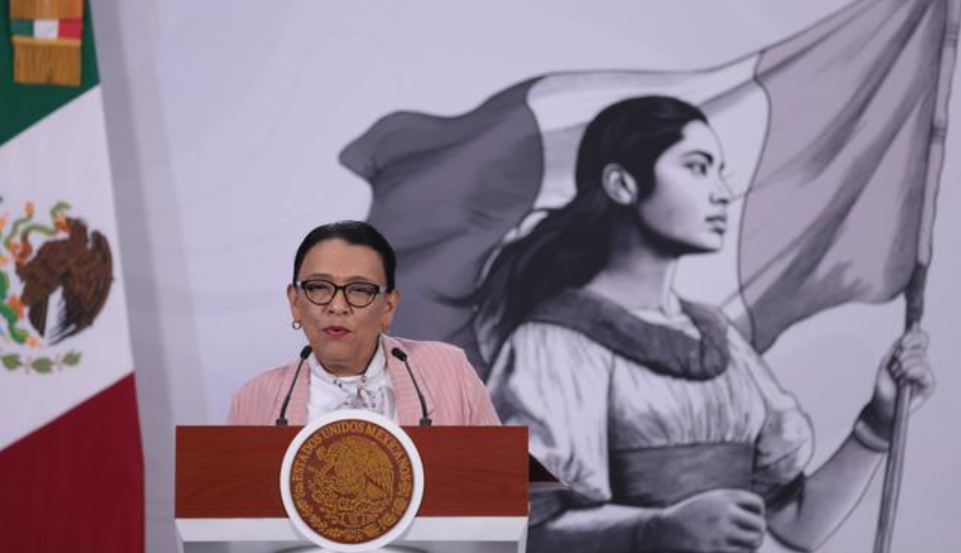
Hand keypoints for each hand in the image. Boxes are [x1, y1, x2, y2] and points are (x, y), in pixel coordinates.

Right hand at [639, 489, 765, 552]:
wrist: (665, 529)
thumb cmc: (690, 515)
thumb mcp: (710, 500)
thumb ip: (732, 502)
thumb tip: (760, 515)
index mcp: (724, 497)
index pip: (757, 503)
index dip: (759, 513)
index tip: (752, 519)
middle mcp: (724, 511)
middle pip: (760, 524)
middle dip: (758, 531)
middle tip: (752, 535)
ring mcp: (721, 531)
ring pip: (754, 540)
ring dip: (753, 544)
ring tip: (745, 543)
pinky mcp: (717, 548)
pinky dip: (742, 551)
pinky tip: (733, 549)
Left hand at [864, 329, 935, 434]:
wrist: (883, 405)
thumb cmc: (884, 386)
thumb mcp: (886, 363)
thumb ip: (896, 349)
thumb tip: (904, 338)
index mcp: (911, 355)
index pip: (921, 338)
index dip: (913, 337)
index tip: (900, 344)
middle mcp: (921, 362)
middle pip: (920, 346)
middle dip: (903, 355)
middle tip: (895, 366)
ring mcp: (926, 373)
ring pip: (920, 358)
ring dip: (903, 367)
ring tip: (897, 377)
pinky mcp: (929, 384)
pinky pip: (923, 370)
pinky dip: (910, 373)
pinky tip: (904, 382)